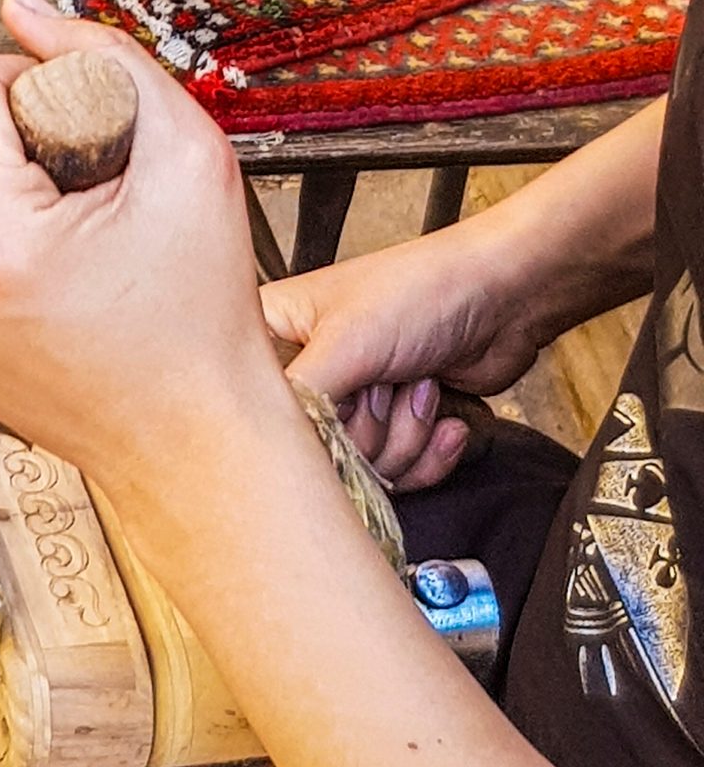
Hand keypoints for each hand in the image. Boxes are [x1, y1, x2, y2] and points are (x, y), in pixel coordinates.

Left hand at [0, 0, 289, 494]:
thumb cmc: (203, 318)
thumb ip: (103, 58)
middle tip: (91, 191)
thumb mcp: (188, 155)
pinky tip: (53, 269)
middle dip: (16, 138)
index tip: (86, 132)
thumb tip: (23, 9)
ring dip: (2, 184)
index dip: (31, 84)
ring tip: (76, 234)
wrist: (194, 440)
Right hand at [262, 227, 546, 488]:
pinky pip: (398, 475)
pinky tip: (444, 417)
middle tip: (386, 381)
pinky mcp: (396, 427)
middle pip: (315, 449)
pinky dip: (430, 455)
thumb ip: (299, 399)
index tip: (338, 396)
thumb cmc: (423, 291)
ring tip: (420, 386)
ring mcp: (353, 402)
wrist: (508, 298)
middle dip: (369, 428)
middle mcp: (308, 371)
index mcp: (274, 335)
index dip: (304, 418)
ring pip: (359, 467)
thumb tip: (271, 449)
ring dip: (405, 437)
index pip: (258, 408)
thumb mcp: (346, 342)